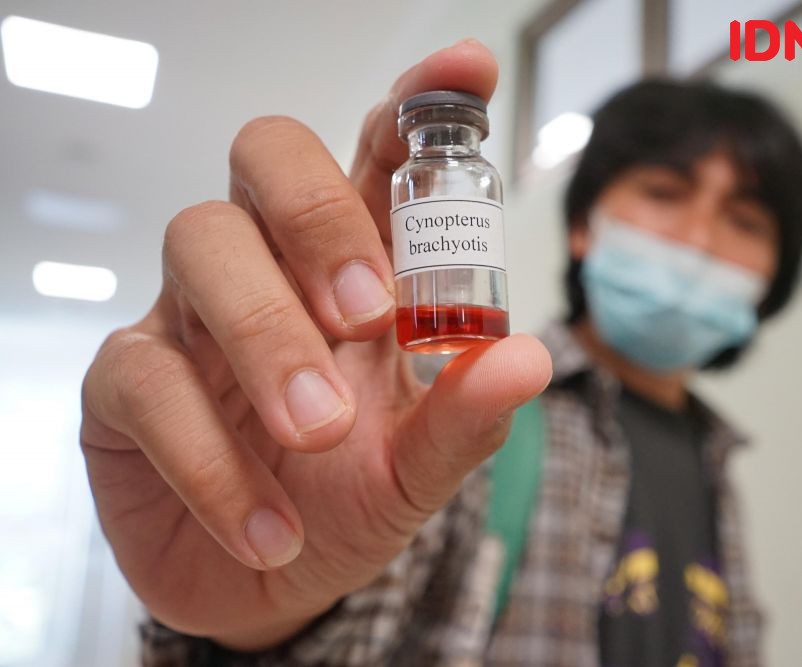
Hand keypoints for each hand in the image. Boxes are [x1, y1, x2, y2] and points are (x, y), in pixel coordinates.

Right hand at [80, 40, 551, 650]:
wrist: (271, 583)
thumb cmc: (348, 497)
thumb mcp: (420, 467)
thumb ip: (468, 413)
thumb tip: (527, 359)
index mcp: (356, 267)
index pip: (378, 156)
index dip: (417, 106)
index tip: (463, 73)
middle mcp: (272, 265)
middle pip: (268, 155)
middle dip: (320, 214)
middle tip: (367, 313)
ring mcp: (191, 315)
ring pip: (201, 244)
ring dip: (269, 342)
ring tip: (317, 437)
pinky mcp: (127, 382)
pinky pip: (146, 379)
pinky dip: (213, 460)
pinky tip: (269, 526)